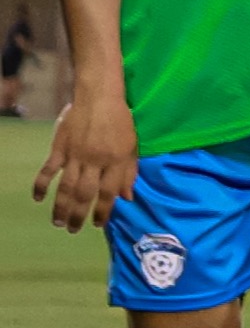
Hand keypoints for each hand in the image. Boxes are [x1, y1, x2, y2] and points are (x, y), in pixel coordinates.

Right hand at [30, 88, 136, 231]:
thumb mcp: (133, 146)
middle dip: (79, 215)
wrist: (99, 97)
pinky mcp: (60, 148)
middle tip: (73, 229)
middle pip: (85, 194)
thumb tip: (127, 198)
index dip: (103, 212)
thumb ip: (130, 173)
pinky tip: (38, 199)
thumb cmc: (121, 122)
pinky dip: (41, 185)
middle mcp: (95, 161)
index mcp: (116, 162)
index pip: (109, 193)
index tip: (98, 225)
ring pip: (66, 187)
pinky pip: (48, 170)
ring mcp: (75, 155)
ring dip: (61, 206)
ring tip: (58, 222)